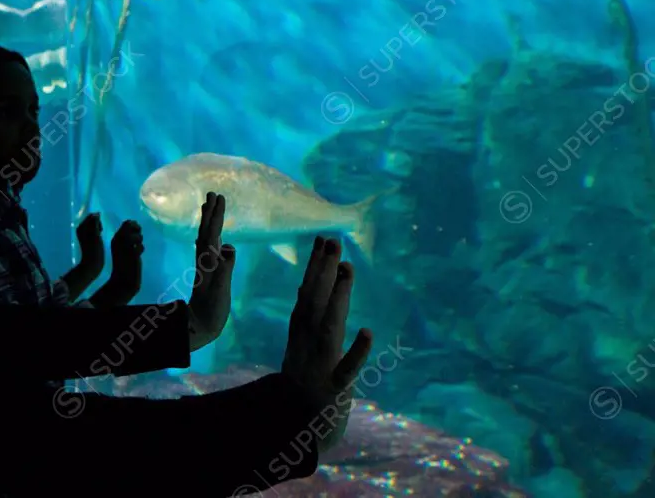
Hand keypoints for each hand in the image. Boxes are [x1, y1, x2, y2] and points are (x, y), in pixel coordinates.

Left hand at [75, 213, 104, 277]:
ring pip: (95, 225)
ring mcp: (85, 234)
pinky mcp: (89, 239)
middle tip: (101, 231)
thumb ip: (95, 223)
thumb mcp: (95, 235)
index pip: (91, 216)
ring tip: (102, 234)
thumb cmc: (93, 250)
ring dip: (99, 227)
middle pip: (93, 220)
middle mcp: (82, 229)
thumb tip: (96, 214)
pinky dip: (99, 231)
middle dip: (98, 222)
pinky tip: (101, 237)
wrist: (92, 264)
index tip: (101, 228)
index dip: (98, 219)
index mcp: (81, 227)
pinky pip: (95, 230)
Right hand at [108, 220, 143, 302]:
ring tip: (136, 250)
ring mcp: (125, 246)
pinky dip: (141, 250)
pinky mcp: (132, 253)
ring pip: (138, 236)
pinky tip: (137, 256)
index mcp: (115, 238)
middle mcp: (119, 240)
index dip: (134, 226)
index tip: (135, 234)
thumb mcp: (123, 247)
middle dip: (138, 231)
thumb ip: (128, 236)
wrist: (123, 278)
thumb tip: (136, 224)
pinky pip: (141, 246)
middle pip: (133, 226)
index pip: (127, 223)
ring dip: (140, 242)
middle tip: (137, 241)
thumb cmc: (123, 262)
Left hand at [186, 192, 234, 351]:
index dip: (215, 215)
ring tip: (209, 206)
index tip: (218, 197)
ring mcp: (205, 266)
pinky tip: (215, 236)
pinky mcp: (208, 272)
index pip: (212, 233)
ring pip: (206, 237)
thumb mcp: (220, 290)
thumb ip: (224, 268)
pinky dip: (211, 237)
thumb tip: (229, 246)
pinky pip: (209, 248)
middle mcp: (204, 260)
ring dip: (208, 221)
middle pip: (206, 231)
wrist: (199, 325)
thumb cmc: (212, 311)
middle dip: (210, 212)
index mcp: (207, 261)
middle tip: (212, 193)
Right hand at [282, 236, 372, 453]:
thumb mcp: (300, 344)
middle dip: (323, 271)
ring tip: (347, 270)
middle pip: (314, 302)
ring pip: (329, 326)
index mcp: (300, 332)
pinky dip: (356, 352)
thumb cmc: (305, 380)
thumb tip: (307, 280)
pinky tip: (368, 333)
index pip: (306, 293)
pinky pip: (347, 369)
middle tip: (333, 241)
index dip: (315, 267)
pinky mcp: (335, 388)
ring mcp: (320, 364)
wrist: (298, 425)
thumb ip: (305, 314)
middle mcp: (306, 343)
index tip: (322, 239)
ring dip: (337, 298)